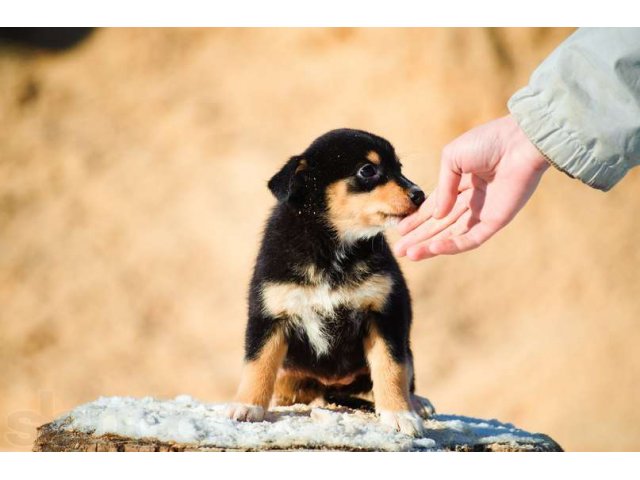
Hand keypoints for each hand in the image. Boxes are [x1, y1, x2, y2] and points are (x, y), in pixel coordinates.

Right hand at [394, 115, 548, 260]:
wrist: (519, 143)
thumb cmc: (488, 142)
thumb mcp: (452, 158)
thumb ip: (442, 188)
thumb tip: (436, 215)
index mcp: (460, 183)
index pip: (435, 207)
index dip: (417, 219)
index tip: (400, 230)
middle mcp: (470, 200)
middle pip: (440, 225)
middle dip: (419, 237)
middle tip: (399, 250)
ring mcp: (482, 212)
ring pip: (451, 235)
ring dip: (430, 246)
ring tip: (409, 254)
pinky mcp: (495, 222)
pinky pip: (470, 238)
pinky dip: (452, 245)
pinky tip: (433, 248)